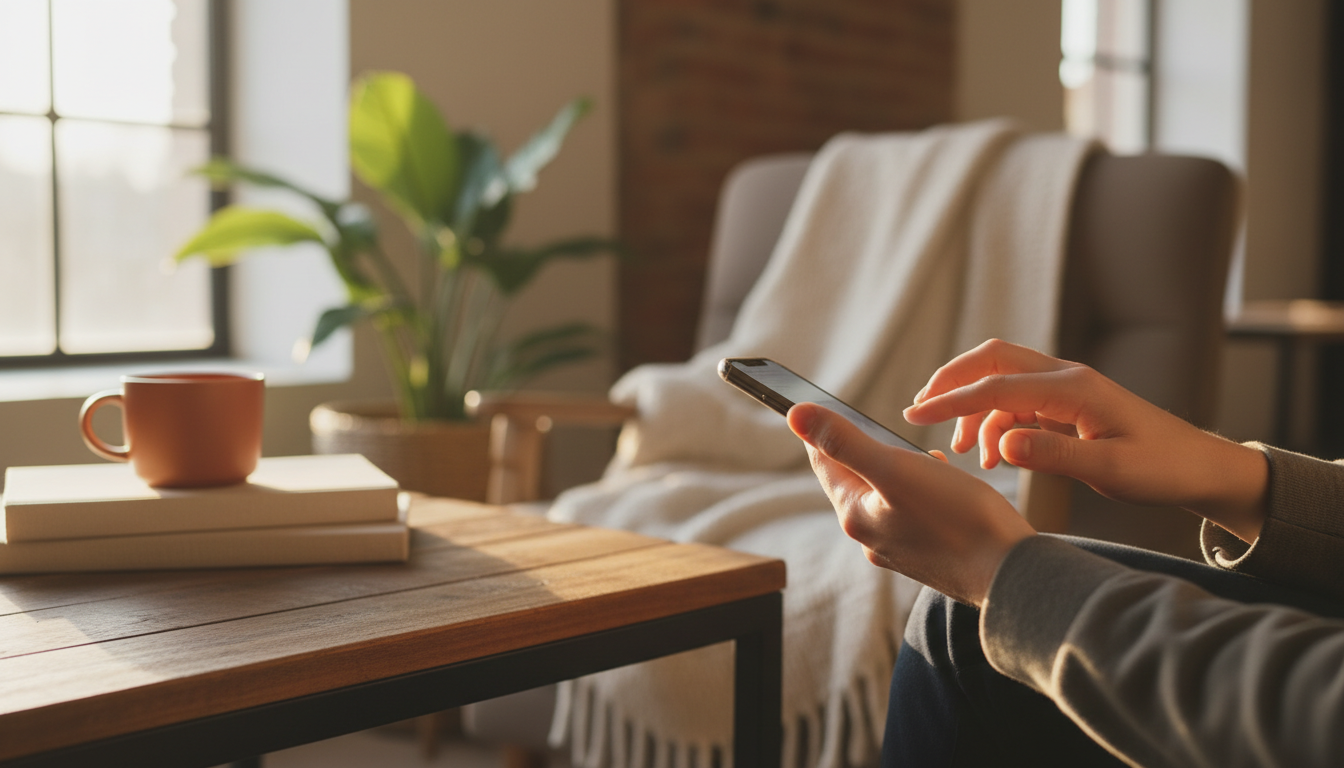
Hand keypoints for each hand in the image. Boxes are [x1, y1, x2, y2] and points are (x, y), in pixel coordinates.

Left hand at [788, 402, 1034, 607]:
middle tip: (875, 426)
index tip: (819, 406)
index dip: (821, 431)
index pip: (824, 463)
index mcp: (856, 515)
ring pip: (886, 495)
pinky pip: (912, 512)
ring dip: (897, 469)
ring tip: (920, 455)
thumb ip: (846, 441)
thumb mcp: (896, 468)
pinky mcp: (927, 555)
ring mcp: (899, 549)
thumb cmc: (957, 518)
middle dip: (864, 449)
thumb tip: (796, 416)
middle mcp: (872, 537)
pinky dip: (920, 490)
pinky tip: (943, 482)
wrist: (1010, 574)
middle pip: (853, 480)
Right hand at [902, 339, 1267, 542]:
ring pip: (1002, 380)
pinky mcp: (1067, 403)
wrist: (1200, 468)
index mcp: (1073, 388)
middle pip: (992, 360)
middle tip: (920, 412)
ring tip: (964, 450)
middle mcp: (1066, 377)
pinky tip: (996, 455)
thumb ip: (1053, 454)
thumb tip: (1002, 443)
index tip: (914, 415)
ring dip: (974, 408)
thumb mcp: (1110, 469)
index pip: (996, 386)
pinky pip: (1018, 402)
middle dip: (951, 382)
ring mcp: (1066, 387)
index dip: (951, 400)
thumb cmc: (1162, 469)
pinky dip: (996, 422)